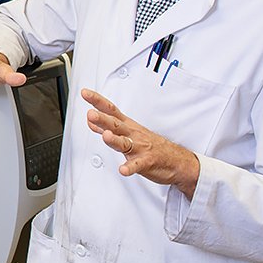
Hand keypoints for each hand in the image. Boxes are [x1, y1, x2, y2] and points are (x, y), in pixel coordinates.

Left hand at [81, 88, 200, 198]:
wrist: (177, 160)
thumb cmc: (151, 145)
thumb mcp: (128, 133)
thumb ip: (106, 128)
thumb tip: (90, 121)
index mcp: (127, 126)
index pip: (111, 110)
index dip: (97, 101)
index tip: (85, 93)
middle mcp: (133, 134)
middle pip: (116, 125)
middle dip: (103, 119)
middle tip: (91, 114)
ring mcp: (140, 148)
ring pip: (125, 143)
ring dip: (115, 140)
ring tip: (106, 136)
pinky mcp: (147, 162)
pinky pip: (137, 165)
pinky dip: (130, 167)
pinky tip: (123, 170)